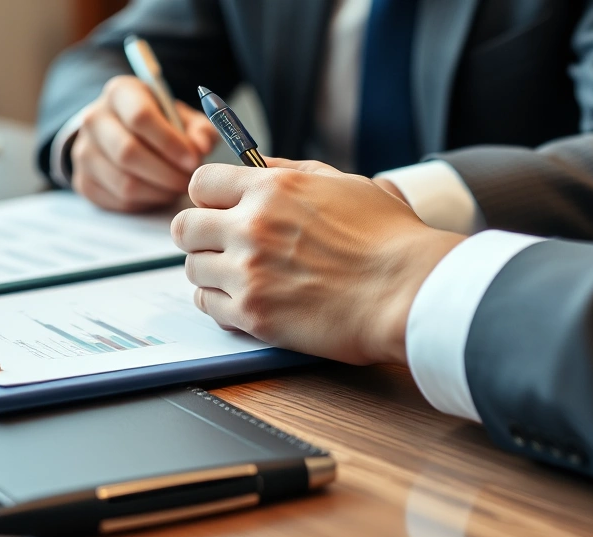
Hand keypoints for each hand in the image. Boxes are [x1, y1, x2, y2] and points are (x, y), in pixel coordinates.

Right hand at [71, 75, 219, 211]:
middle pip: (128, 153)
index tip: (194, 160)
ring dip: (159, 192)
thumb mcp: (183, 117)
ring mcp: (84, 152)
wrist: (122, 132)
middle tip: (189, 181)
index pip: (140, 117)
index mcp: (120, 93)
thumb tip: (201, 147)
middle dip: (166, 173)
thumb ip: (200, 129)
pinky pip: (118, 201)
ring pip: (124, 183)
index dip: (170, 143)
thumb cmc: (159, 123)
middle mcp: (94, 119)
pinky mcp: (84, 182)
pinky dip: (145, 203)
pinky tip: (159, 193)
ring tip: (177, 187)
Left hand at [171, 157, 463, 364]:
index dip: (209, 198)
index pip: (201, 183)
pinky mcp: (253, 315)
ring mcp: (248, 273)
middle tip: (224, 246)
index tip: (220, 210)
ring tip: (242, 277)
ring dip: (212, 272)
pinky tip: (247, 301)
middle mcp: (252, 226)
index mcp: (272, 188)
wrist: (408, 292)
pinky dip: (221, 304)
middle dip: (202, 236)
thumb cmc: (389, 239)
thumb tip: (254, 165)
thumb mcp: (343, 183)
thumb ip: (291, 172)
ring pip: (193, 268)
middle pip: (184, 227)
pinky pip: (208, 306)